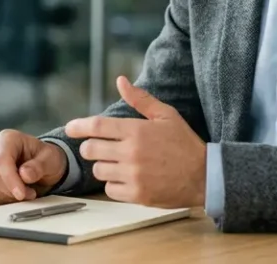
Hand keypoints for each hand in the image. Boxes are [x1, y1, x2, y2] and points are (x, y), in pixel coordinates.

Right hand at [0, 129, 67, 203]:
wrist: (41, 165)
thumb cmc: (45, 158)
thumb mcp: (50, 159)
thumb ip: (39, 166)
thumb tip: (25, 174)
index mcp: (7, 138)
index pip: (1, 160)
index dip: (9, 179)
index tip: (21, 194)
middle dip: (11, 190)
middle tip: (30, 193)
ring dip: (8, 196)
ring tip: (25, 191)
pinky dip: (2, 199)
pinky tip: (14, 194)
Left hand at [64, 76, 205, 207]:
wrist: (205, 176)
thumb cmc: (184, 143)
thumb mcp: (166, 115)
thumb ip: (140, 99)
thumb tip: (120, 80)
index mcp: (136, 130)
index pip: (96, 126)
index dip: (78, 126)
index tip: (70, 128)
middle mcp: (131, 153)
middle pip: (91, 150)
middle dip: (90, 148)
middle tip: (99, 148)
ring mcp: (133, 175)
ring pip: (98, 171)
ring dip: (103, 167)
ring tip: (118, 164)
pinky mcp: (137, 195)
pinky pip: (109, 190)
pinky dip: (114, 185)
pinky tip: (126, 179)